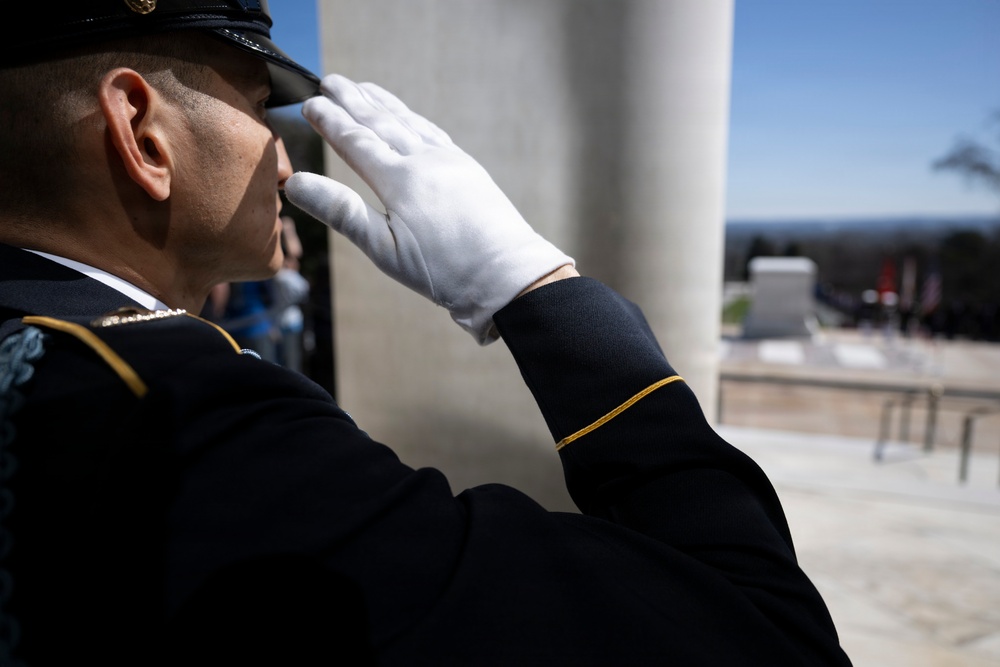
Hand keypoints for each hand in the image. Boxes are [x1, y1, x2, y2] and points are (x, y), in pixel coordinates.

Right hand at [284, 74, 573, 344]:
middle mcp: (425, 161)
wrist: (509, 276)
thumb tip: (295, 184)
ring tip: (365, 89)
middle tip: (329, 80)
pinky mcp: (469, 170)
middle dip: (353, 101)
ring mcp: (451, 161)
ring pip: (409, 123)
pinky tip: (411, 120)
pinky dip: (414, 120)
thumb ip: (341, 212)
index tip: (311, 103)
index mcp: (400, 180)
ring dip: (384, 104)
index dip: (331, 121)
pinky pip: (434, 133)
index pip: (356, 141)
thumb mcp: (385, 250)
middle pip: (381, 122)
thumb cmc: (445, 271)